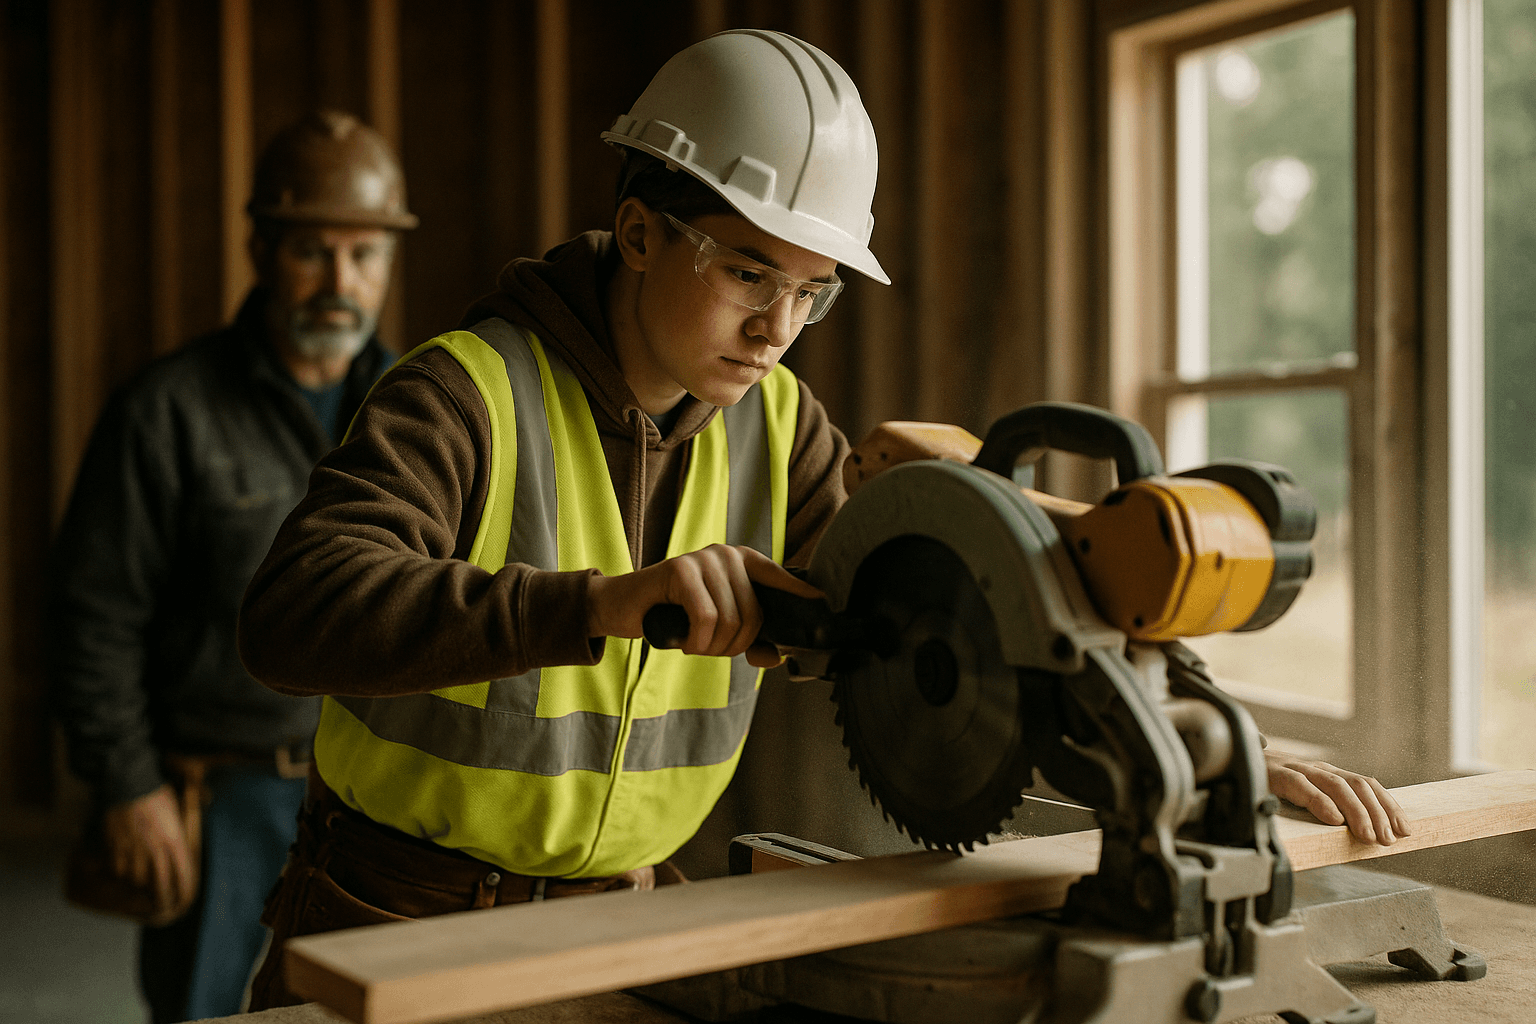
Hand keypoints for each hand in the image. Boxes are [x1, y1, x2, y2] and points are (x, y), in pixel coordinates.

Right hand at [103, 785, 195, 914]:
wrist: (131, 782)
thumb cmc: (158, 794)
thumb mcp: (178, 813)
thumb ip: (179, 833)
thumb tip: (181, 846)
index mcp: (175, 840)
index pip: (183, 874)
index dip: (184, 890)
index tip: (184, 899)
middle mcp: (156, 849)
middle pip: (160, 884)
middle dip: (162, 898)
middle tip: (162, 906)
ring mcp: (135, 849)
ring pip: (137, 880)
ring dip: (139, 886)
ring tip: (141, 888)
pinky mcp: (116, 846)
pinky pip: (118, 869)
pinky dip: (120, 874)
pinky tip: (122, 873)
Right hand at [587, 544, 822, 667]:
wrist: (624, 607)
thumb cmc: (674, 616)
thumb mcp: (715, 629)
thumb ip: (746, 640)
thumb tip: (775, 657)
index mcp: (741, 562)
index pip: (779, 576)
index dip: (801, 591)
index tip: (822, 602)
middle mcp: (726, 554)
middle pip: (754, 614)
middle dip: (734, 645)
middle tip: (710, 648)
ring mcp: (704, 558)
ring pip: (730, 619)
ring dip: (712, 647)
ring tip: (695, 644)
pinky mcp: (680, 569)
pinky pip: (706, 618)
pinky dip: (697, 642)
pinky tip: (685, 642)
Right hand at [1264, 750, 1411, 844]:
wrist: (1229, 767)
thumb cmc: (1267, 790)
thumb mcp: (1304, 800)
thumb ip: (1328, 811)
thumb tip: (1361, 837)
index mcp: (1327, 774)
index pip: (1367, 785)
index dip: (1389, 806)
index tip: (1405, 830)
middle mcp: (1317, 769)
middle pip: (1358, 785)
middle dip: (1378, 813)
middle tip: (1387, 840)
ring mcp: (1297, 769)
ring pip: (1336, 785)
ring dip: (1357, 812)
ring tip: (1368, 837)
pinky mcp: (1275, 775)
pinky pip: (1301, 786)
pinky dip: (1320, 802)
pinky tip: (1333, 819)